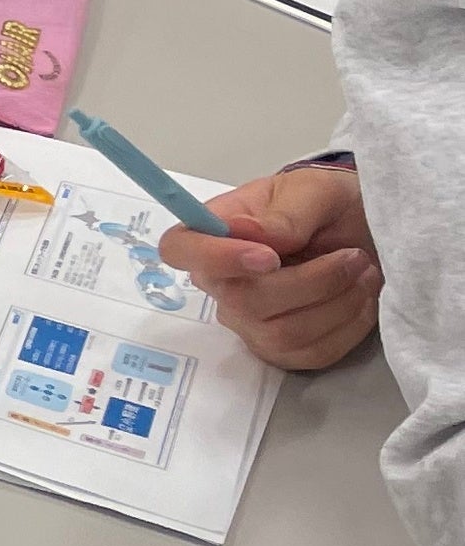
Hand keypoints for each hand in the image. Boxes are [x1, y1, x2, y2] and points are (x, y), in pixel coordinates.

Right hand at [166, 160, 380, 368]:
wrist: (364, 232)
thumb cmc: (327, 206)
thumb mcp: (315, 191)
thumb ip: (285, 213)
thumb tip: (248, 232)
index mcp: (213, 235)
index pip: (180, 251)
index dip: (215, 259)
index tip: (268, 257)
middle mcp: (221, 285)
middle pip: (243, 301)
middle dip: (312, 282)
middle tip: (353, 257)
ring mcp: (249, 323)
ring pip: (283, 334)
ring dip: (338, 304)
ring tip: (364, 273)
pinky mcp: (283, 350)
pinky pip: (312, 354)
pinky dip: (350, 327)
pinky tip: (362, 299)